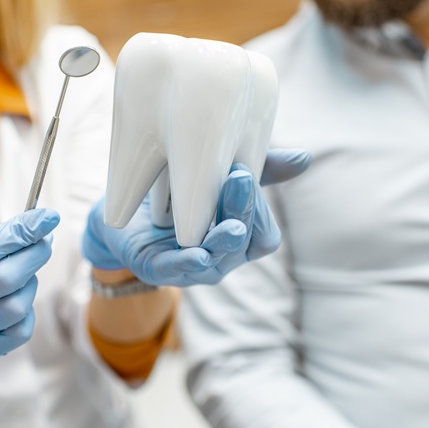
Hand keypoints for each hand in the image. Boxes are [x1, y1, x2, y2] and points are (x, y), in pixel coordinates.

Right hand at [0, 208, 59, 416]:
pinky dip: (27, 311)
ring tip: (22, 274)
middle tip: (45, 239)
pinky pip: (20, 330)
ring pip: (16, 306)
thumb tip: (35, 227)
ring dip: (29, 284)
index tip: (48, 217)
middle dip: (34, 254)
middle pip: (4, 279)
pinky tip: (16, 300)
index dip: (18, 233)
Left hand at [82, 148, 310, 286]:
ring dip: (224, 240)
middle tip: (240, 177)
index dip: (259, 207)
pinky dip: (187, 262)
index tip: (246, 171)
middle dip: (243, 211)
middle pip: (243, 243)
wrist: (125, 215)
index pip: (263, 232)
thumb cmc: (177, 199)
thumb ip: (260, 170)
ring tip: (231, 224)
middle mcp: (220, 257)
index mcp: (239, 239)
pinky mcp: (157, 269)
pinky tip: (196, 253)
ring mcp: (191, 268)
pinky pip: (176, 269)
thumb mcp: (215, 178)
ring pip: (216, 258)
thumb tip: (304, 158)